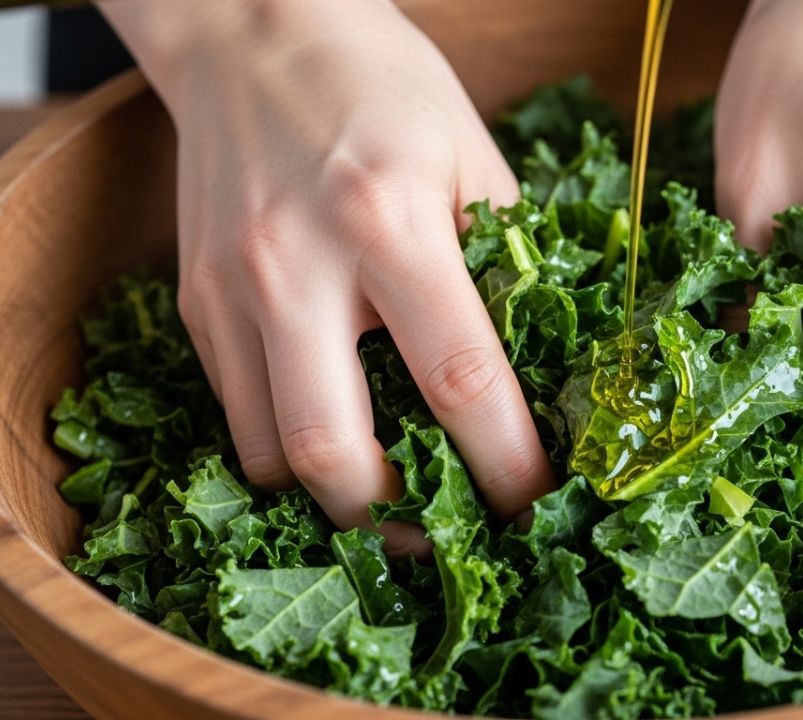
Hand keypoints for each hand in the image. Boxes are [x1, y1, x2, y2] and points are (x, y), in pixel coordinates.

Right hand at [103, 1, 554, 553]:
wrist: (254, 33)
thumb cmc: (381, 84)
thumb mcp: (474, 155)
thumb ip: (509, 259)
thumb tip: (544, 360)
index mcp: (389, 220)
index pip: (459, 379)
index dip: (505, 462)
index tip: (535, 502)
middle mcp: (297, 264)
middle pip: (332, 451)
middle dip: (397, 519)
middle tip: (445, 531)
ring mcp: (233, 289)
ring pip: (267, 453)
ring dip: (335, 495)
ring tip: (391, 495)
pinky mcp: (196, 302)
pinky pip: (238, 410)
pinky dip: (288, 447)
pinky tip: (339, 431)